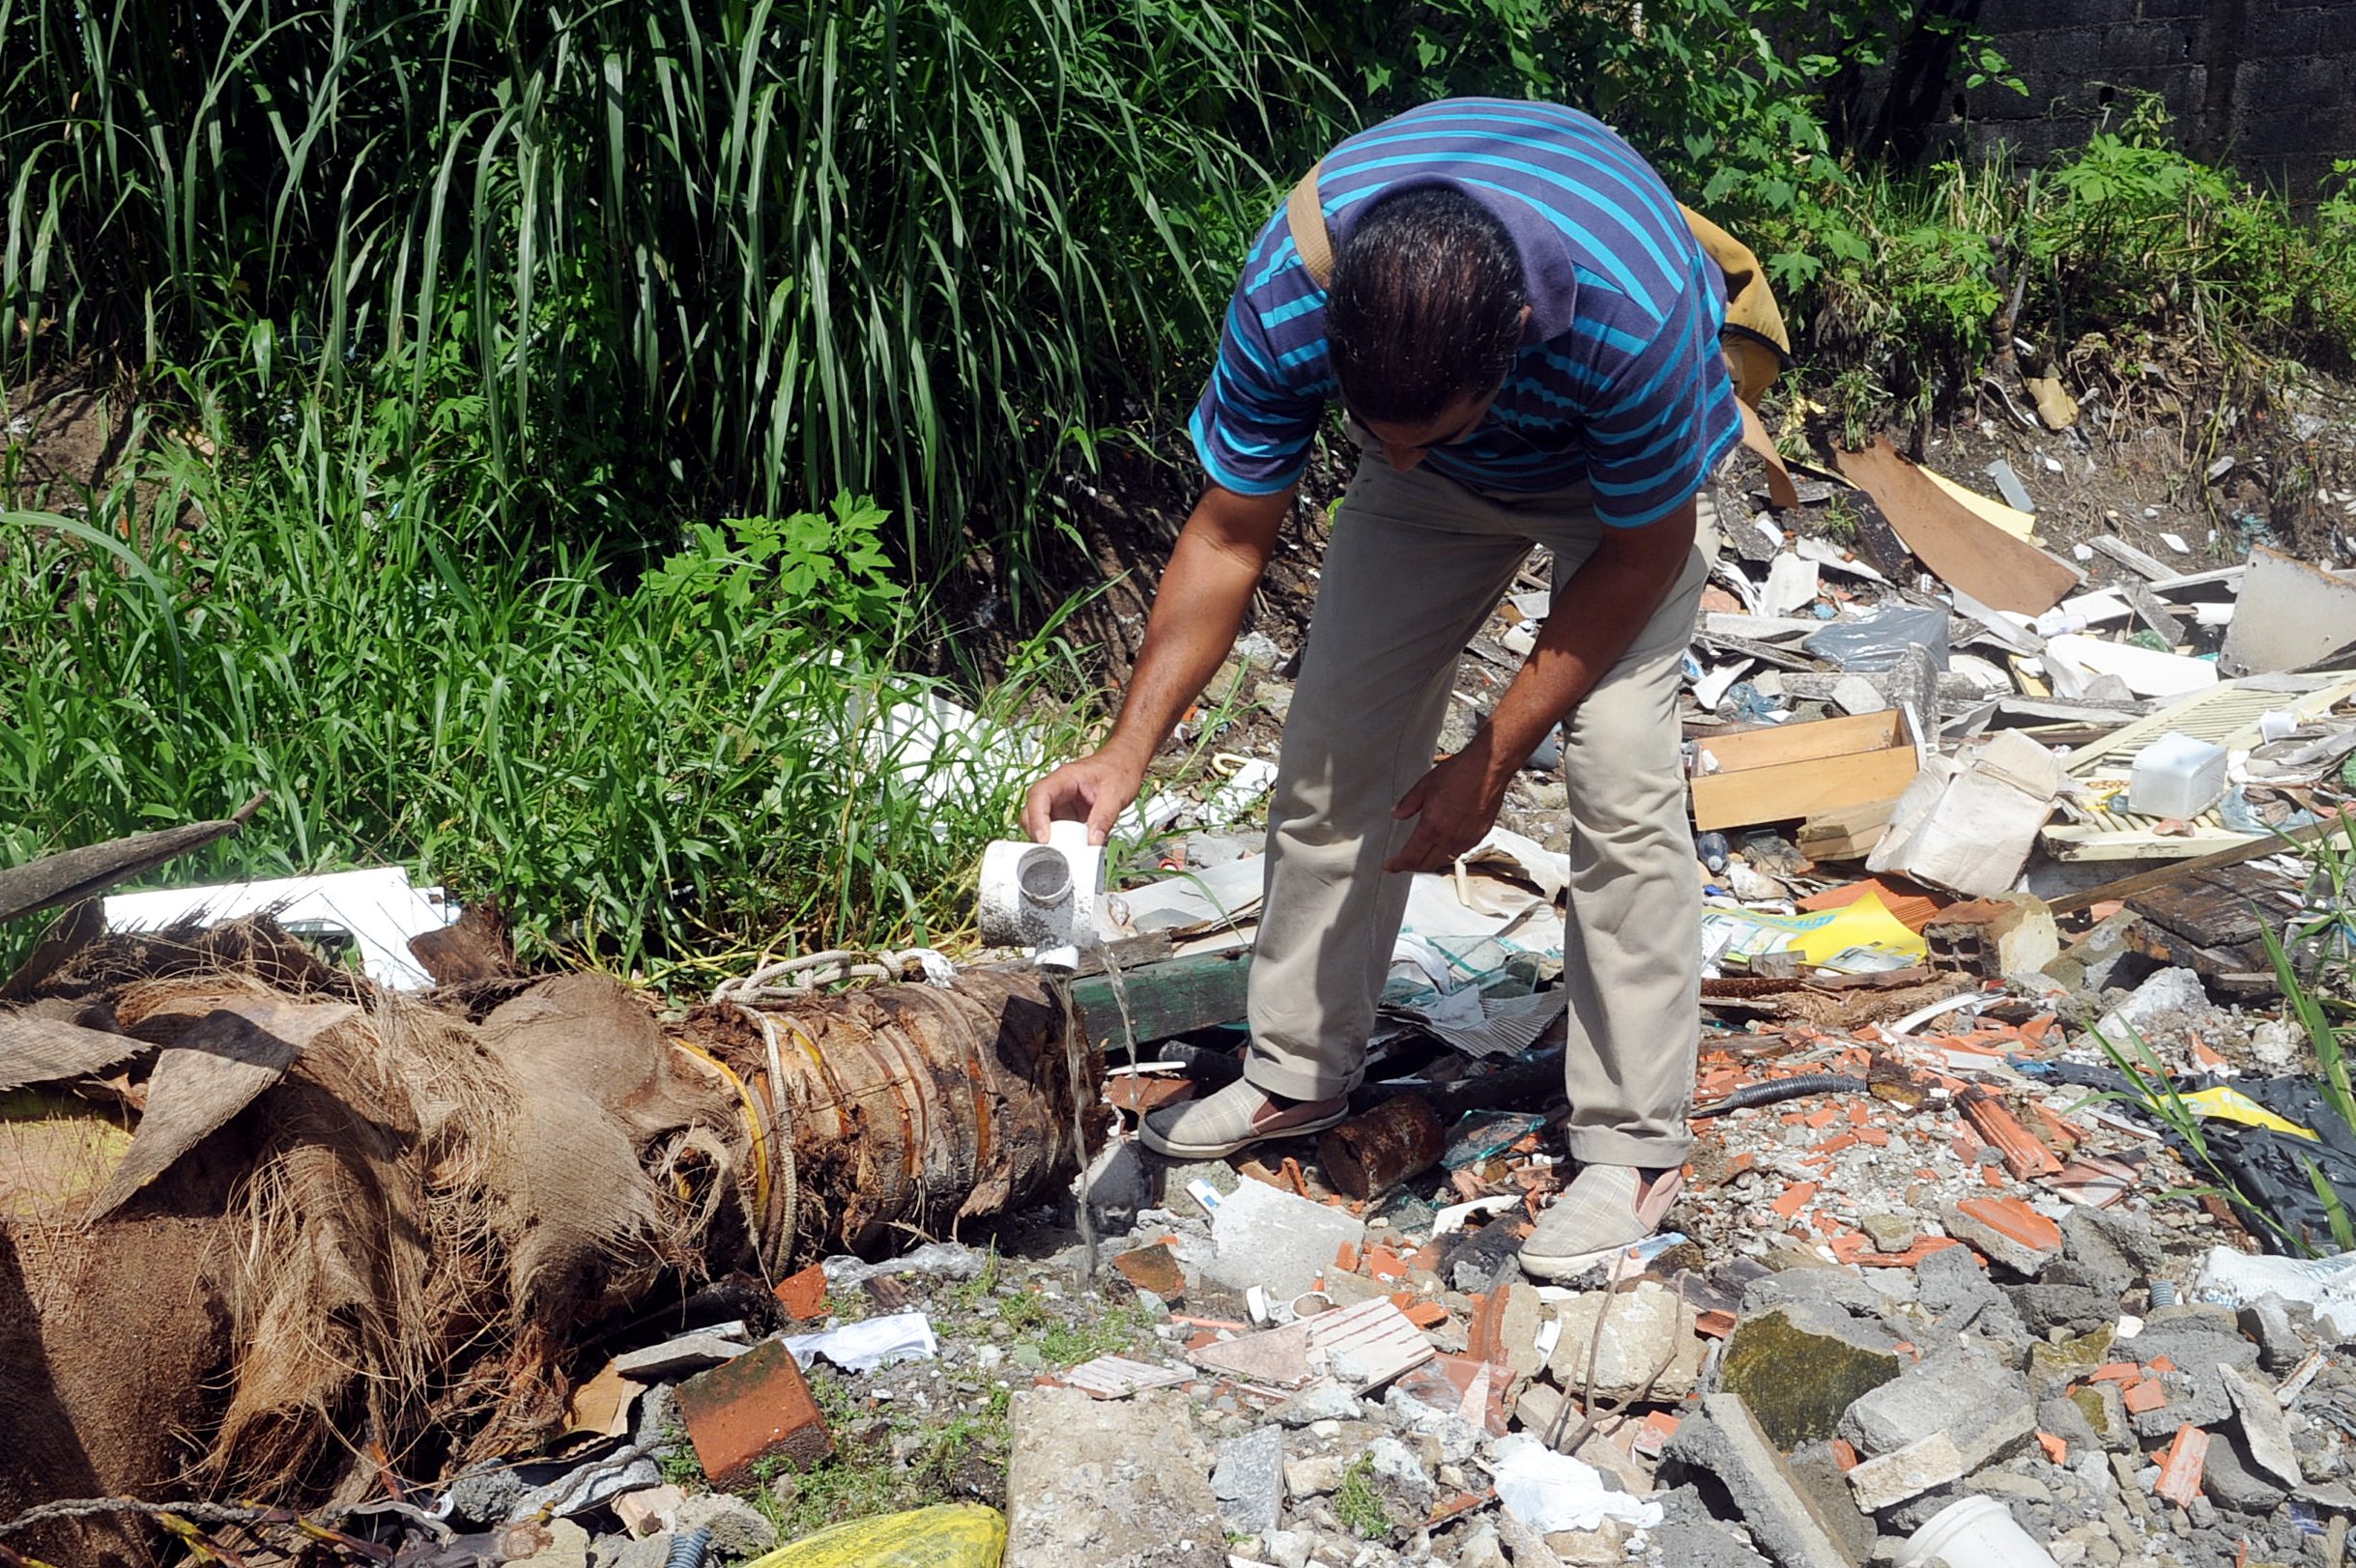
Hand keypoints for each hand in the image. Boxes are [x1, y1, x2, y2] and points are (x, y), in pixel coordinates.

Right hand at [1022, 750, 1146, 844]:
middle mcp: (1057, 790)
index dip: (1037, 818)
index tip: (1044, 838)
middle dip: (1036, 832)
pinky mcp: (1067, 815)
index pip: (1040, 795)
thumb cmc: (1119, 769)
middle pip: (1032, 811)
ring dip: (1047, 839)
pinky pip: (1056, 830)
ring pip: (1040, 823)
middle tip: (1051, 851)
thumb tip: (1093, 842)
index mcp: (1064, 778)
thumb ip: (1104, 818)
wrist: (1126, 763)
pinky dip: (1060, 842)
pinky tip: (1072, 849)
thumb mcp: (1116, 793)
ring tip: (1063, 853)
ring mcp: (1060, 803)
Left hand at [1384, 748, 1508, 873]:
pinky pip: (1460, 852)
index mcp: (1433, 827)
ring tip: (1422, 856)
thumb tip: (1397, 813)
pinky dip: (1448, 853)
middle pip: (1427, 864)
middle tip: (1404, 863)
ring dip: (1431, 862)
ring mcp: (1466, 838)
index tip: (1391, 866)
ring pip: (1444, 861)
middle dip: (1412, 867)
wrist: (1489, 768)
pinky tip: (1445, 845)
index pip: (1411, 857)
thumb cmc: (1461, 772)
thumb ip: (1408, 803)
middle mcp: (1450, 837)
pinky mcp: (1479, 835)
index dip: (1398, 865)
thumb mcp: (1425, 784)